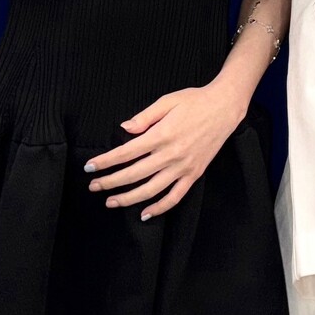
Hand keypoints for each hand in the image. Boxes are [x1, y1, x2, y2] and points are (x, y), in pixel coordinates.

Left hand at [85, 82, 245, 219]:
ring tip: (111, 202)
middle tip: (93, 186)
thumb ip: (144, 117)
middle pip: (134, 174)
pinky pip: (175, 196)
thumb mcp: (167, 101)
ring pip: (151, 190)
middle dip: (110, 182)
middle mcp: (171, 154)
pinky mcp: (194, 174)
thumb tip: (124, 128)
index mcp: (161, 135)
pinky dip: (160, 207)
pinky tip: (145, 213)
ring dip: (129, 198)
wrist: (225, 108)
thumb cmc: (194, 101)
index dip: (106, 162)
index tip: (90, 167)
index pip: (126, 153)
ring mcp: (183, 167)